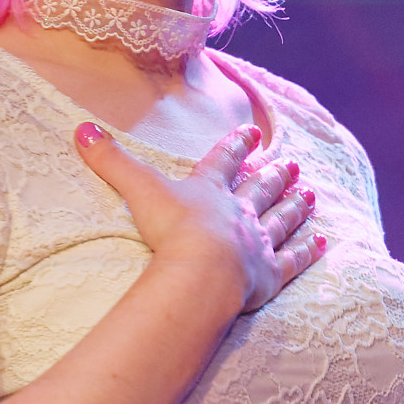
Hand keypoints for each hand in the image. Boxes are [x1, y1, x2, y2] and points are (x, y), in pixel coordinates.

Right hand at [74, 121, 323, 313]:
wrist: (203, 269)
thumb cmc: (173, 230)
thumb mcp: (138, 189)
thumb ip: (111, 161)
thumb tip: (81, 128)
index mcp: (209, 191)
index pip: (224, 162)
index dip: (236, 146)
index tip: (252, 132)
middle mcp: (239, 214)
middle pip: (260, 190)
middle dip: (274, 176)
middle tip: (292, 165)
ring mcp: (257, 244)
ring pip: (281, 221)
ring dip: (295, 206)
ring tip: (309, 194)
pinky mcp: (269, 275)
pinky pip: (293, 260)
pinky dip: (308, 250)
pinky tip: (322, 241)